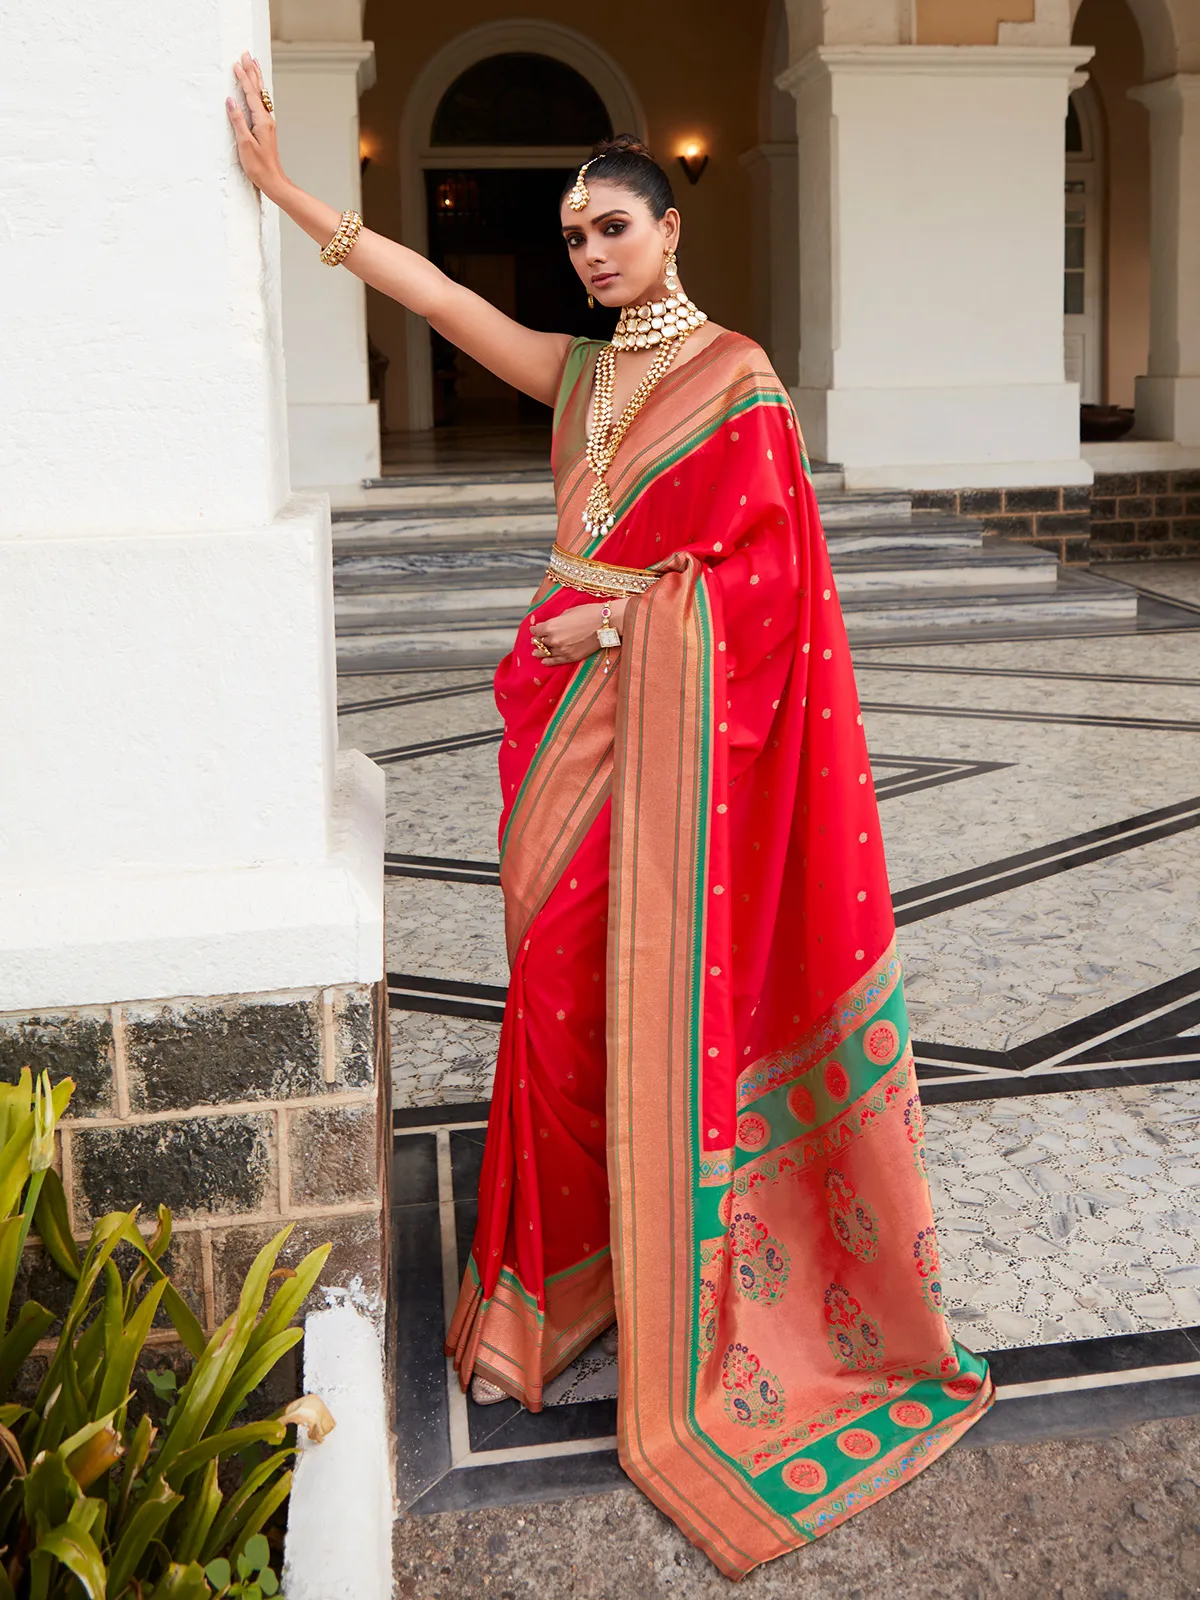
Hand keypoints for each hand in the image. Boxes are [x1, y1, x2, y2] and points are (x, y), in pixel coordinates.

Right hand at [227, 53, 286, 198]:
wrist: (273, 180)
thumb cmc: (259, 166)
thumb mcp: (245, 143)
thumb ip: (237, 121)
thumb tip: (230, 101)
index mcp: (262, 121)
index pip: (250, 94)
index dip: (243, 78)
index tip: (236, 63)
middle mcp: (267, 119)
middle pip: (258, 90)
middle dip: (252, 71)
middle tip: (246, 55)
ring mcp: (267, 123)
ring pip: (261, 95)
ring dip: (256, 79)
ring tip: (253, 65)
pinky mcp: (265, 128)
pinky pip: (261, 103)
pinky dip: (257, 91)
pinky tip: (256, 89)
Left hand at [529, 600, 626, 666]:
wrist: (604, 624)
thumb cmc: (587, 613)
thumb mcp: (567, 612)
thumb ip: (556, 621)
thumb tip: (550, 625)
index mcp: (551, 626)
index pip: (536, 631)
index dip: (534, 630)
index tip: (534, 629)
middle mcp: (554, 640)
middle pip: (540, 643)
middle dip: (537, 641)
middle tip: (535, 641)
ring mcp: (562, 650)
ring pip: (546, 653)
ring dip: (540, 652)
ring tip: (536, 653)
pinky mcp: (571, 657)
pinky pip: (556, 661)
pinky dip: (549, 662)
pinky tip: (544, 661)